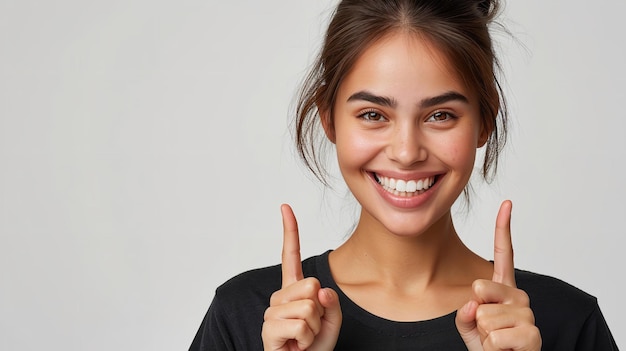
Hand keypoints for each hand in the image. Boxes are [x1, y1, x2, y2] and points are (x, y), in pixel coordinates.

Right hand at [261, 204, 341, 350]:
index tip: (285, 207)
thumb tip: (319, 289)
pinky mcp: (269, 329)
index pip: (290, 256)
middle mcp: (279, 296)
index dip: (289, 231)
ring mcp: (272, 312)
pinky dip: (306, 339)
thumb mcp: (331, 322)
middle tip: (310, 326)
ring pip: (308, 307)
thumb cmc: (313, 347)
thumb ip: (332, 303)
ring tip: (303, 339)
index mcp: (294, 289)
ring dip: (313, 328)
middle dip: (320, 309)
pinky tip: (296, 345)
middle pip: (311, 284)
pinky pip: (300, 325)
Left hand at [455, 200, 541, 349]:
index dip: (503, 228)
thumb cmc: (487, 345)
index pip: (504, 254)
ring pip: (484, 316)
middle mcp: (519, 296)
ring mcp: (527, 314)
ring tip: (496, 342)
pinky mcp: (532, 335)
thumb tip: (474, 304)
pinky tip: (505, 350)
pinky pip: (495, 336)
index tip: (507, 203)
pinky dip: (493, 348)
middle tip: (488, 329)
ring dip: (484, 335)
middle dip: (475, 312)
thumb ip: (464, 312)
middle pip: (479, 287)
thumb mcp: (467, 325)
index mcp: (503, 288)